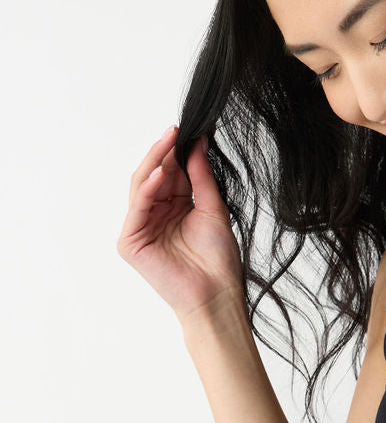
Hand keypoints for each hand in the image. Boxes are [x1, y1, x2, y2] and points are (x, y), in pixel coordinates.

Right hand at [116, 125, 244, 323]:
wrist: (217, 294)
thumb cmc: (218, 260)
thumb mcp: (213, 209)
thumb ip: (202, 177)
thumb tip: (197, 144)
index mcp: (174, 207)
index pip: (172, 172)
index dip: (178, 151)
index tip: (192, 128)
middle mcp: (155, 214)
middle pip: (154, 174)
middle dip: (165, 151)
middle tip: (178, 129)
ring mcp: (141, 227)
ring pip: (141, 185)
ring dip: (155, 162)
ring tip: (170, 142)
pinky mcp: (131, 241)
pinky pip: (137, 207)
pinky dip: (148, 188)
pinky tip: (160, 172)